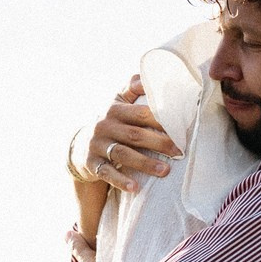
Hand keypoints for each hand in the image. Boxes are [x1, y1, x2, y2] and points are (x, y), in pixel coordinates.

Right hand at [84, 77, 179, 194]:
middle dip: (159, 143)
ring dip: (145, 163)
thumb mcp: (116, 103)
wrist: (80, 146)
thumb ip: (132, 89)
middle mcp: (105, 125)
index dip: (161, 120)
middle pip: (135, 134)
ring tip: (165, 172)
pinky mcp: (92, 163)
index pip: (140, 113)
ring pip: (123, 154)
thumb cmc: (109, 123)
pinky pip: (107, 173)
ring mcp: (97, 145)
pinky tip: (135, 188)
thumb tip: (148, 74)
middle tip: (179, 152)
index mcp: (115, 109)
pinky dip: (120, 180)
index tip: (181, 128)